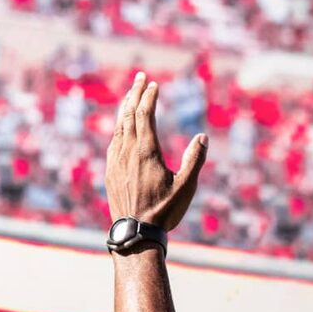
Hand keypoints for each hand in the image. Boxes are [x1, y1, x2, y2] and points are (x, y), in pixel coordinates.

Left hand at [106, 71, 207, 231]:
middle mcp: (127, 153)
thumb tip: (202, 137)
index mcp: (146, 152)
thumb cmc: (164, 212)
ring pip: (118, 128)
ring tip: (130, 96)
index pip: (144, 115)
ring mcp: (115, 162)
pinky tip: (120, 127)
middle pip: (128, 115)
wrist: (135, 234)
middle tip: (140, 77)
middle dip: (134, 94)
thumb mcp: (186, 187)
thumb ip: (195, 160)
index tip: (154, 85)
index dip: (149, 98)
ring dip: (124, 108)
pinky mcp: (109, 173)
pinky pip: (112, 143)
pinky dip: (117, 128)